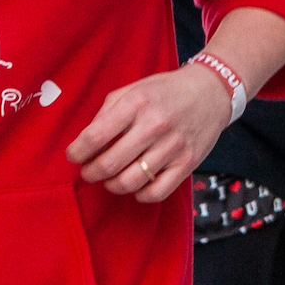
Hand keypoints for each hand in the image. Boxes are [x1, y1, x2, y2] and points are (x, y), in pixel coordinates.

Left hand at [68, 65, 233, 204]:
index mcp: (136, 103)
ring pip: (130, 182)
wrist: (211, 91)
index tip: (73, 155)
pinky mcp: (188, 162)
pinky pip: (157, 192)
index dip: (77, 152)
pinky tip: (135, 186)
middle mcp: (154, 125)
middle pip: (109, 164)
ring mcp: (173, 146)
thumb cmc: (166, 91)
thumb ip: (107, 112)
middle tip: (88, 171)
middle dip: (90, 172)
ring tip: (109, 179)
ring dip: (111, 185)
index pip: (95, 136)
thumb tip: (86, 142)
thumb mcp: (133, 89)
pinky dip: (140, 195)